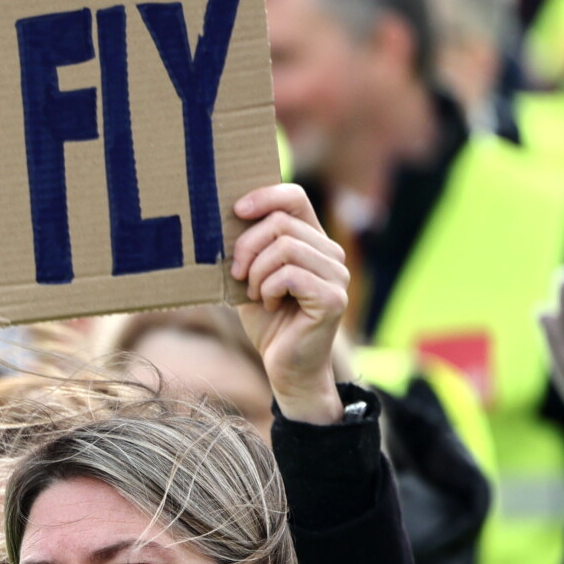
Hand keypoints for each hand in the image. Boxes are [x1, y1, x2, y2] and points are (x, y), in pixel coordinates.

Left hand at [230, 185, 349, 425]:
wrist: (286, 367)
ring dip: (257, 273)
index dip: (265, 196)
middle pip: (281, 223)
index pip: (295, 197)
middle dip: (247, 247)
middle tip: (238, 274)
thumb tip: (226, 217)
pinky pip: (290, 275)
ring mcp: (337, 275)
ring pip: (285, 247)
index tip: (235, 210)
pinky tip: (270, 306)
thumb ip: (248, 249)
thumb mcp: (251, 278)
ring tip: (257, 294)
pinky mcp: (333, 298)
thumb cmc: (268, 322)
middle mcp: (331, 254)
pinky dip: (268, 290)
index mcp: (313, 242)